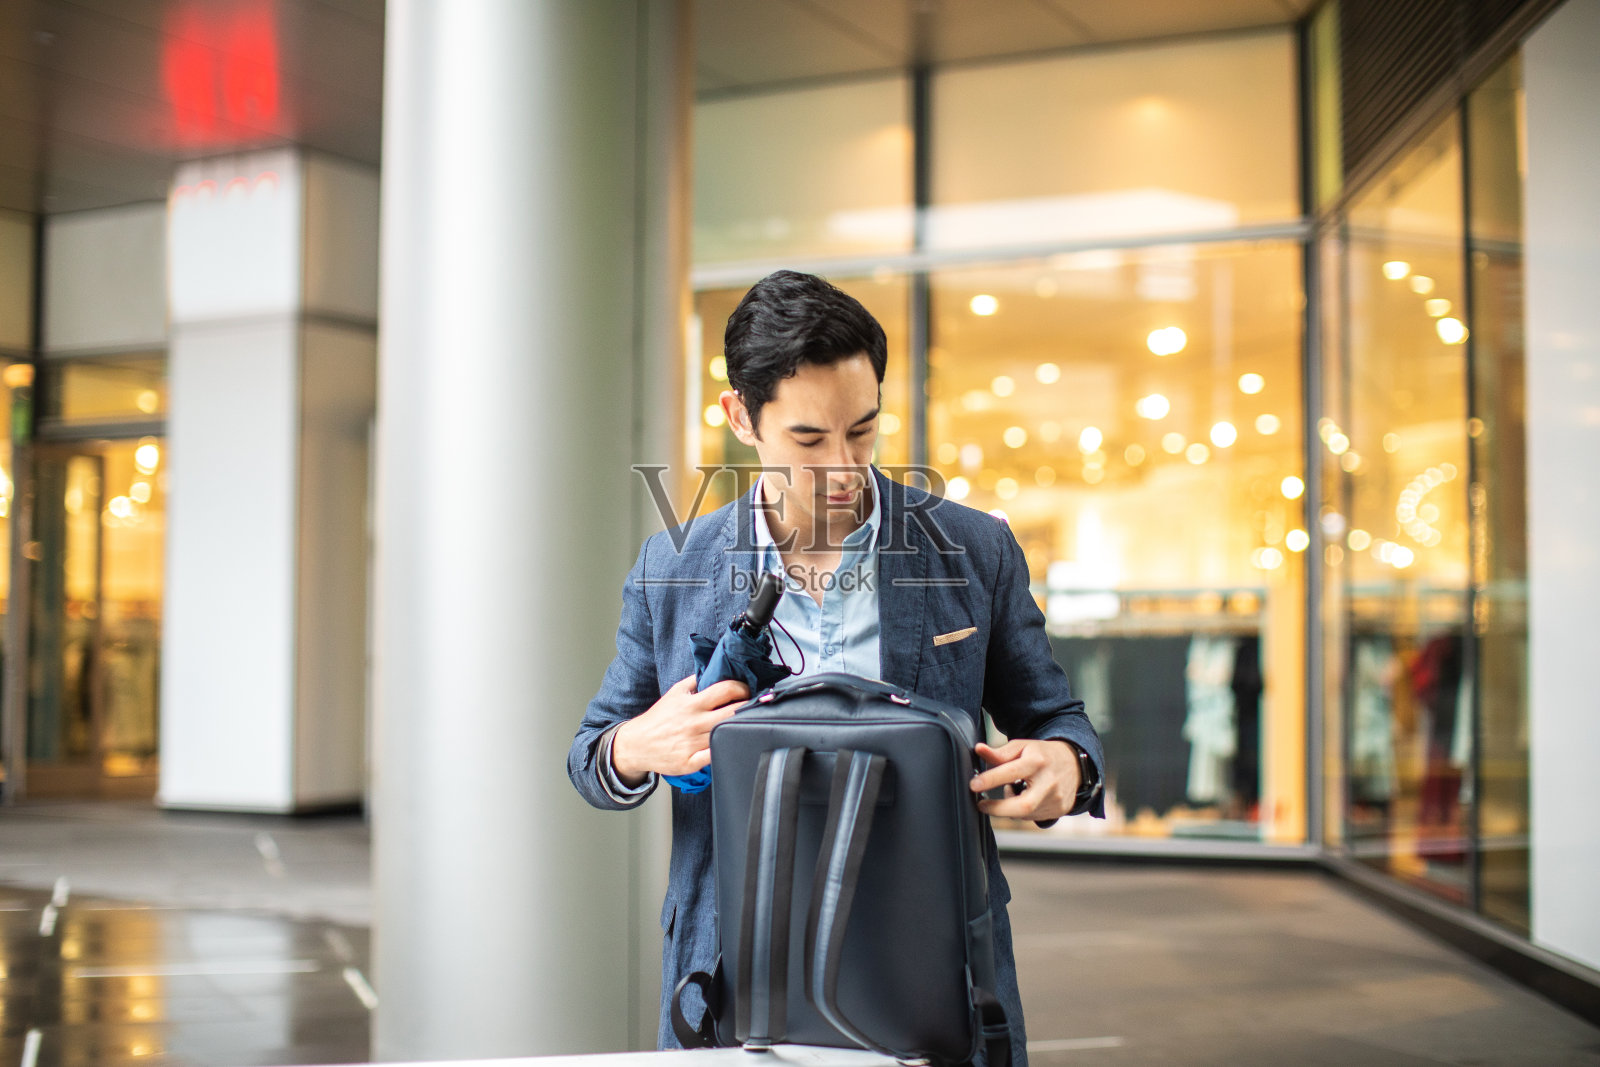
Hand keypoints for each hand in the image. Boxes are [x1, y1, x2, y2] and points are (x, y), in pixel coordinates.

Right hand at [612, 674, 749, 784]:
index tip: (746, 691)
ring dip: (739, 727)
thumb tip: (714, 669)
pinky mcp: (690, 762)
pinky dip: (724, 749)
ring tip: (743, 723)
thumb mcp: (674, 692)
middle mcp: (693, 723)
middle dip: (747, 707)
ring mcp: (692, 744)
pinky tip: (729, 743)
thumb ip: (694, 681)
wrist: (636, 744)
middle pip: (732, 712)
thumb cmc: (658, 718)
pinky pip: (714, 756)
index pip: (725, 690)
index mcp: (691, 704)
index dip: (742, 688)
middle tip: (751, 706)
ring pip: (726, 733)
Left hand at [969, 739, 1079, 821]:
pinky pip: (1033, 817)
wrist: (1074, 764)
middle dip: (998, 808)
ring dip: (1011, 807)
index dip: (990, 779)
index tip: (974, 785)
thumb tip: (979, 749)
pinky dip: (1023, 811)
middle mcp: (1049, 782)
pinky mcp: (1060, 810)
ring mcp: (1056, 799)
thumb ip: (999, 752)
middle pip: (1022, 805)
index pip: (1011, 772)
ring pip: (1025, 813)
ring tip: (1014, 790)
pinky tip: (1026, 798)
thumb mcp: (1022, 747)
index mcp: (1037, 761)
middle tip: (982, 804)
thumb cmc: (1043, 755)